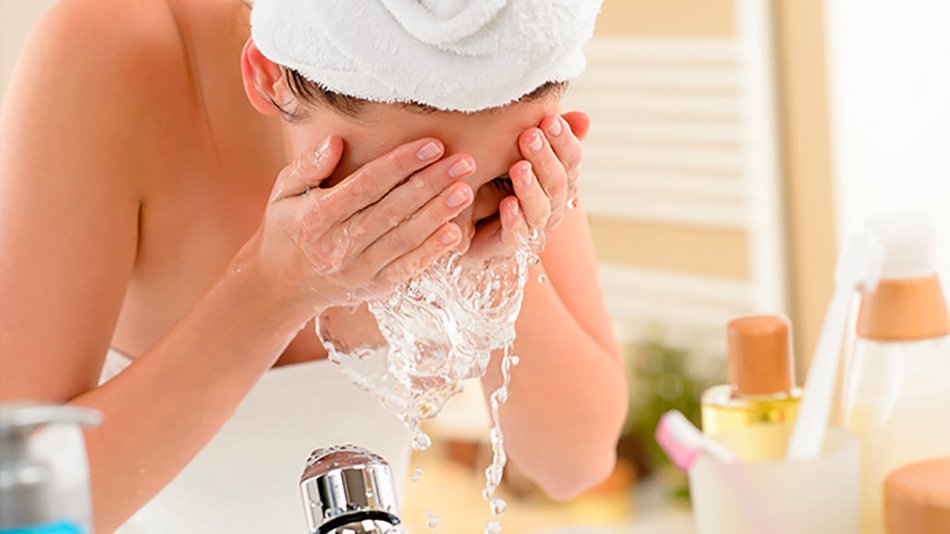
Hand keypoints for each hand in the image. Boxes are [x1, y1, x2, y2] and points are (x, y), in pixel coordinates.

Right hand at [235, 135, 476, 312]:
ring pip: (404, 239)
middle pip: (391, 210)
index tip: (432, 144)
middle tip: (464, 162)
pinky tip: (455, 233)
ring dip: (438, 214)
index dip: (400, 164)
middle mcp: (338, 246)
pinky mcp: (374, 288)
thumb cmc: (287, 228)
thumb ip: (308, 167)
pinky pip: (407, 268)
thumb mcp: (283, 193)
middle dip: (431, 184)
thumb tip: (335, 142)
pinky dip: (432, 252)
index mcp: (315, 218)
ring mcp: (358, 270)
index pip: (365, 186)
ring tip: (466, 190)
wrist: (282, 287)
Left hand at [464, 111, 589, 262]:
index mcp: (558, 180)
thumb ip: (545, 135)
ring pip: (540, 209)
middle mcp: (551, 205)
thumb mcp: (516, 151)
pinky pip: (516, 234)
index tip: (549, 120)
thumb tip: (584, 117)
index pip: (571, 160)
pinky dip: (514, 219)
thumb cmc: (496, 179)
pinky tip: (507, 203)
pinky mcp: (509, 245)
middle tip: (530, 136)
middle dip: (544, 159)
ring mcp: (532, 226)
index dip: (564, 141)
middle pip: (557, 183)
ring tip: (518, 168)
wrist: (467, 223)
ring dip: (530, 187)